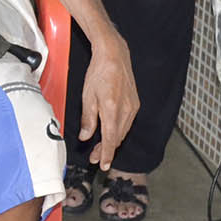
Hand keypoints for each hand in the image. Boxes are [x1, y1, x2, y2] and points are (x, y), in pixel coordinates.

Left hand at [80, 34, 138, 169]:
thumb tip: (85, 136)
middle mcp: (126, 110)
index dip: (107, 154)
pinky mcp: (135, 103)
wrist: (114, 55)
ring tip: (100, 149)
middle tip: (95, 158)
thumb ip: (87, 118)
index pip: (110, 138)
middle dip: (107, 150)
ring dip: (112, 141)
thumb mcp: (87, 96)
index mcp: (112, 109)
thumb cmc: (98, 72)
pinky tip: (110, 132)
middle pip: (117, 137)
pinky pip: (127, 122)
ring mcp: (133, 107)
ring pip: (123, 131)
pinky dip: (118, 131)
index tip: (103, 165)